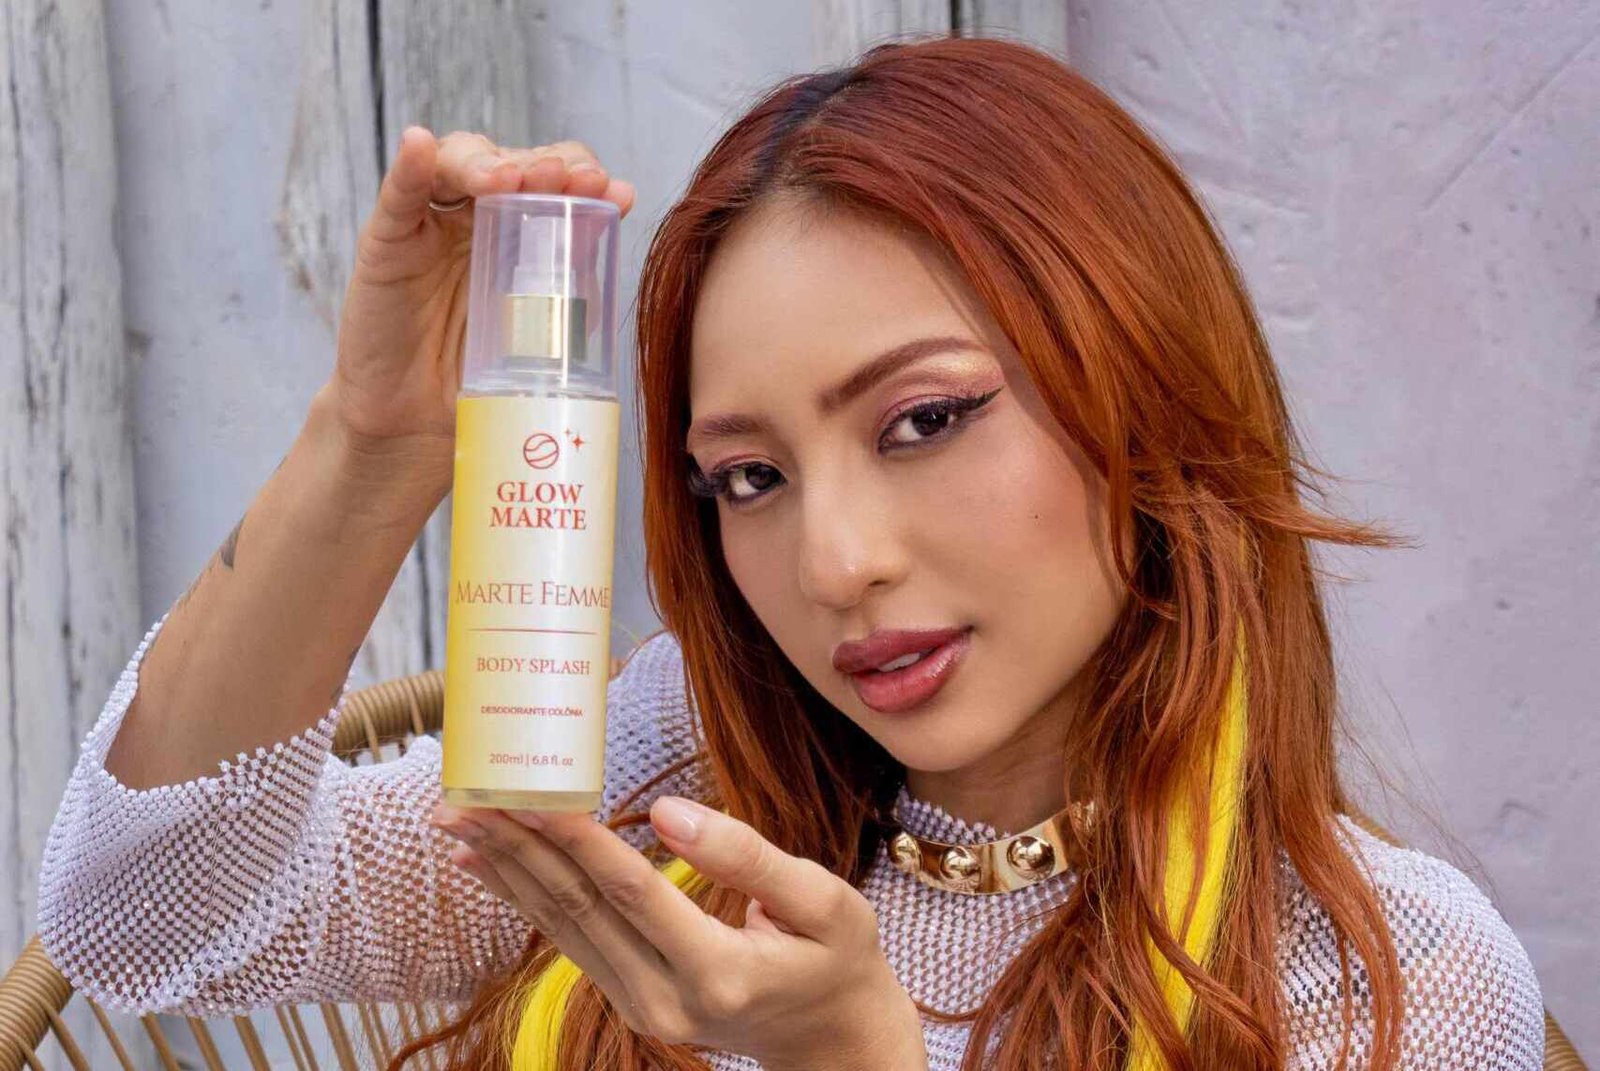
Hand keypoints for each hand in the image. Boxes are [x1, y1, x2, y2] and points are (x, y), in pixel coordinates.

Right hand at [319, 126, 636, 493]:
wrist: (416, 425)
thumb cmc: (482, 378)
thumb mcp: (541, 336)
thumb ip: (575, 290)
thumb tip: (621, 247)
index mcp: (521, 234)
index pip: (555, 182)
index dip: (584, 177)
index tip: (616, 195)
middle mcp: (476, 217)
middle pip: (511, 162)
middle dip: (545, 165)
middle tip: (570, 179)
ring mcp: (430, 225)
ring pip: (457, 164)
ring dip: (487, 163)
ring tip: (509, 178)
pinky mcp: (385, 241)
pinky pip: (398, 196)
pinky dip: (409, 167)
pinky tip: (420, 145)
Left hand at [429, 796, 928, 1069]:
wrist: (833, 1039)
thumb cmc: (837, 958)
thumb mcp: (825, 901)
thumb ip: (747, 856)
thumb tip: (667, 813)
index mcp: (720, 972)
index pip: (631, 892)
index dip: (576, 837)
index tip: (528, 791)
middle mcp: (667, 1001)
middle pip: (578, 910)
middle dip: (517, 847)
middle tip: (461, 797)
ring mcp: (642, 1009)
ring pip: (562, 926)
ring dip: (506, 868)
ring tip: (456, 818)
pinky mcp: (631, 1002)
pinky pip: (569, 939)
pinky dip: (524, 895)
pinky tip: (486, 862)